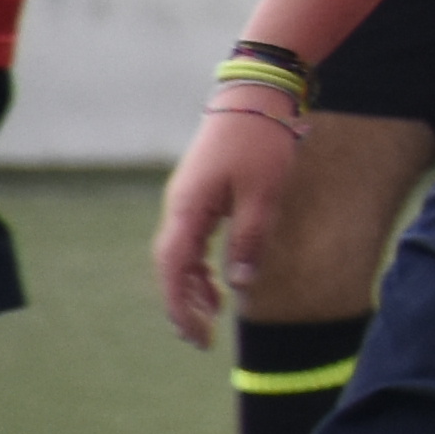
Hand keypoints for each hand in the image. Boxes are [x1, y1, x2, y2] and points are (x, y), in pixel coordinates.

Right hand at [152, 108, 297, 348]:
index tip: (196, 335)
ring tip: (211, 317)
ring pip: (180, 255)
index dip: (180, 306)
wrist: (256, 93)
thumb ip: (249, 239)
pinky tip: (218, 284)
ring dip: (192, 287)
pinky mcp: (203, 194)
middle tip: (200, 340)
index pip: (173, 269)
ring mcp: (189, 200)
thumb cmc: (262, 140)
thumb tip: (238, 285)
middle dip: (181, 305)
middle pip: (170, 267)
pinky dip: (201, 265)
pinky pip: (194, 240)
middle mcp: (180, 207)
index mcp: (187, 209)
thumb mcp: (264, 193)